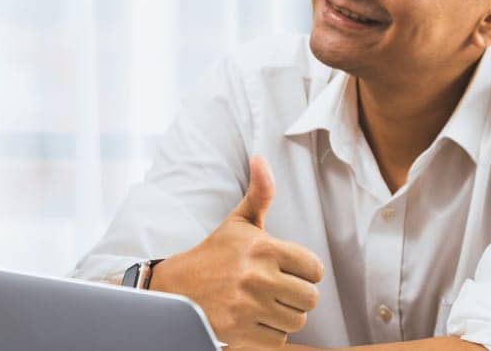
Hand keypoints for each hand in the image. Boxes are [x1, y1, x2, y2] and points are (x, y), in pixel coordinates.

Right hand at [150, 155, 323, 348]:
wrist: (176, 289)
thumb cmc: (214, 254)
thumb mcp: (238, 222)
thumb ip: (259, 192)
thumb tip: (261, 158)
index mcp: (262, 248)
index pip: (315, 269)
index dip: (303, 271)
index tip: (286, 270)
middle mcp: (257, 277)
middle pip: (310, 299)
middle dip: (295, 295)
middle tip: (274, 288)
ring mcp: (248, 308)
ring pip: (297, 321)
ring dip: (283, 315)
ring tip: (262, 303)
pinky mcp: (241, 334)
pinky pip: (278, 340)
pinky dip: (268, 334)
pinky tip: (251, 319)